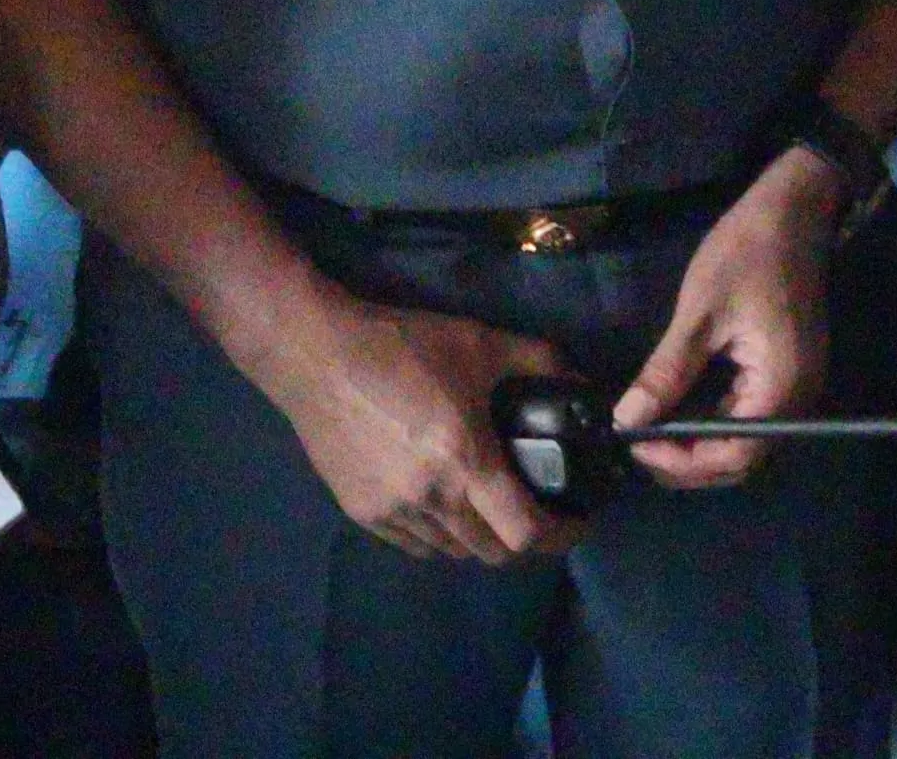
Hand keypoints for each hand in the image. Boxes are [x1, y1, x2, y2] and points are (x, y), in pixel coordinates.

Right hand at [272, 290, 580, 565]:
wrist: (317, 355)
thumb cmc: (403, 346)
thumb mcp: (479, 342)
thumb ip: (537, 361)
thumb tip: (580, 381)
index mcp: (465, 462)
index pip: (524, 532)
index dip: (560, 536)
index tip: (575, 524)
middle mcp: (431, 500)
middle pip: (492, 554)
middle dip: (522, 541)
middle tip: (535, 512)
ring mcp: (393, 513)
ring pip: (452, 553)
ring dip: (478, 539)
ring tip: (487, 507)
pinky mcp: (362, 514)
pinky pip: (415, 545)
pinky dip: (439, 536)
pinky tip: (442, 504)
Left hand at [615, 147, 842, 488]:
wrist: (794, 208)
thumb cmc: (748, 252)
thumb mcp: (699, 312)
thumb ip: (667, 374)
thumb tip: (628, 420)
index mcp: (780, 387)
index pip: (734, 455)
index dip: (683, 461)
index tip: (637, 444)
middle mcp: (797, 398)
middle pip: (743, 458)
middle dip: (689, 460)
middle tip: (639, 443)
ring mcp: (796, 386)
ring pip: (747, 440)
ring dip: (702, 445)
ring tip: (653, 433)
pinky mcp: (788, 371)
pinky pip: (752, 415)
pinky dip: (716, 422)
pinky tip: (683, 410)